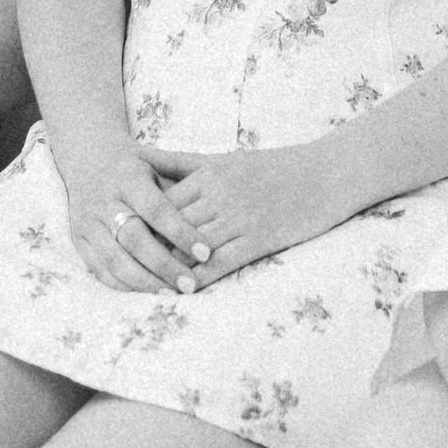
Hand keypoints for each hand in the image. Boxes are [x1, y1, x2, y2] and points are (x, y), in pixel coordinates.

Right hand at [54, 138, 204, 297]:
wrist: (87, 157)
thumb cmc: (135, 166)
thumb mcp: (157, 163)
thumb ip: (181, 187)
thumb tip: (215, 216)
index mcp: (127, 178)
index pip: (156, 210)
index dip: (181, 233)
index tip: (206, 252)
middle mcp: (104, 200)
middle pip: (134, 239)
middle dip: (164, 265)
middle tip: (191, 284)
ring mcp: (88, 222)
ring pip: (115, 259)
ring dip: (145, 281)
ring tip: (173, 293)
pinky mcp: (78, 240)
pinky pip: (100, 270)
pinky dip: (124, 285)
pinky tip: (149, 292)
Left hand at [142, 145, 339, 283]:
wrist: (327, 173)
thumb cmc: (274, 166)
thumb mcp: (226, 157)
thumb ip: (182, 162)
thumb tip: (139, 156)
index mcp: (210, 174)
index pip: (162, 203)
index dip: (140, 223)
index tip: (119, 239)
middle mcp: (221, 195)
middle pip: (171, 227)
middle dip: (148, 249)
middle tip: (123, 269)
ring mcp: (241, 218)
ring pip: (192, 248)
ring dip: (169, 269)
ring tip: (146, 286)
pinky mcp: (260, 239)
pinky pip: (222, 263)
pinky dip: (201, 279)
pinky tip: (186, 292)